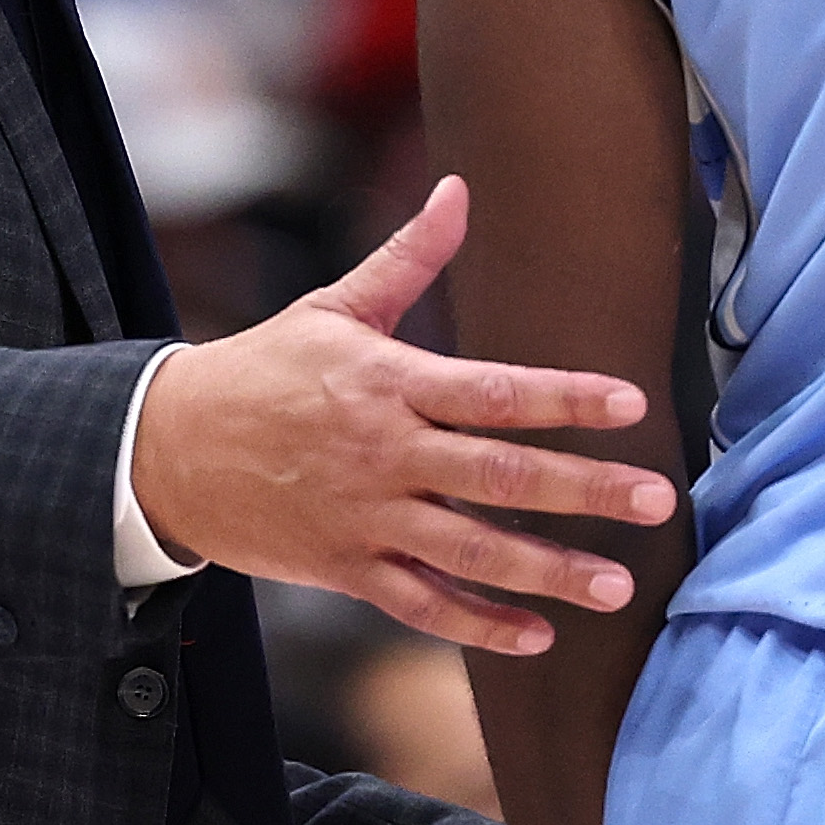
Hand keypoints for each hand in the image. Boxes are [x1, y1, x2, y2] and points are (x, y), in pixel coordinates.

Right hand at [130, 175, 672, 652]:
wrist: (165, 449)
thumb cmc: (262, 370)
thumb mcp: (331, 307)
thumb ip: (408, 258)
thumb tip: (460, 188)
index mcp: (389, 383)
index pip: (493, 393)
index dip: (565, 400)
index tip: (631, 405)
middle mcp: (384, 454)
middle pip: (499, 477)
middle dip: (585, 492)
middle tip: (659, 502)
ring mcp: (365, 519)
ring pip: (471, 553)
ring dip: (548, 572)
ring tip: (618, 584)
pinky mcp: (344, 569)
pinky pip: (422, 605)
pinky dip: (479, 625)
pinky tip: (537, 636)